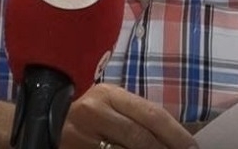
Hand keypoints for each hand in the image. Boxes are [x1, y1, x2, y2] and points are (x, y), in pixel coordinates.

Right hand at [60, 83, 196, 148]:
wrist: (44, 122)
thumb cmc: (88, 114)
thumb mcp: (110, 106)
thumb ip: (137, 116)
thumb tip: (175, 137)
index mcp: (109, 94)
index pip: (151, 115)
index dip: (175, 134)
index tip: (193, 148)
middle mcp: (95, 111)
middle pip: (141, 138)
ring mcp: (82, 136)